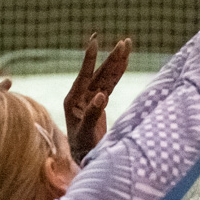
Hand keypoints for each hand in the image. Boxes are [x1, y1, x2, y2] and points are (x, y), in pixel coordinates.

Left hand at [64, 35, 130, 163]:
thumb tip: (102, 95)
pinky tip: (125, 61)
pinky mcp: (99, 102)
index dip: (89, 59)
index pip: (83, 75)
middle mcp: (80, 95)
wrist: (84, 158)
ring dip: (116, 62)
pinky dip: (118, 73)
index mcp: (73, 100)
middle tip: (123, 42)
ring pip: (106, 76)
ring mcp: (90, 98)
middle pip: (99, 73)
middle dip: (111, 57)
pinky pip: (111, 84)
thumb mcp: (85, 132)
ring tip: (127, 45)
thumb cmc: (82, 147)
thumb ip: (92, 113)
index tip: (93, 41)